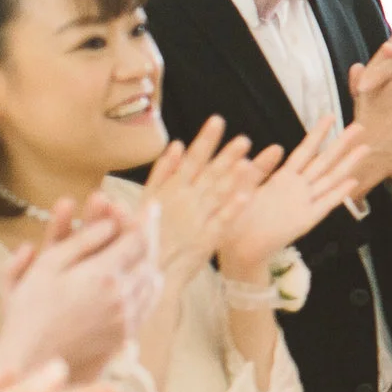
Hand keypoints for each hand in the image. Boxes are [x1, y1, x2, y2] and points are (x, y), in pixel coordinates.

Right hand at [0, 201, 160, 381]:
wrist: (32, 362)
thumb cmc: (30, 311)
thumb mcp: (46, 268)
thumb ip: (80, 242)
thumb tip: (110, 224)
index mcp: (102, 276)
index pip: (137, 240)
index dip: (145, 220)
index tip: (150, 205)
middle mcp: (122, 297)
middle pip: (150, 258)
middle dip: (150, 236)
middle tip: (151, 219)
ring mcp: (128, 317)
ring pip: (153, 281)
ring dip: (151, 260)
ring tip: (147, 246)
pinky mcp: (126, 334)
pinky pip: (148, 303)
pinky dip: (149, 285)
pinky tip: (143, 277)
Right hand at [140, 116, 260, 282]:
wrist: (145, 270)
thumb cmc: (141, 233)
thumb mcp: (147, 198)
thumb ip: (162, 171)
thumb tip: (177, 144)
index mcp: (170, 189)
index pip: (191, 160)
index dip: (206, 140)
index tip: (218, 121)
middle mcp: (186, 202)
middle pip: (210, 174)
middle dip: (227, 155)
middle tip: (245, 139)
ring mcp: (197, 220)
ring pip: (219, 194)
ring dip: (234, 177)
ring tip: (250, 161)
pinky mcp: (206, 240)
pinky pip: (222, 223)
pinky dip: (233, 209)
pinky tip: (246, 196)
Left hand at [219, 120, 371, 279]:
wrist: (238, 247)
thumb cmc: (237, 217)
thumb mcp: (241, 187)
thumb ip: (253, 171)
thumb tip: (261, 151)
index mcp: (283, 178)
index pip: (304, 151)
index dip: (318, 134)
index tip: (330, 117)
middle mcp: (298, 188)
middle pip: (324, 161)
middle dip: (341, 144)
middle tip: (359, 127)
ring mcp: (304, 203)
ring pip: (330, 179)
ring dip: (348, 164)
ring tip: (364, 148)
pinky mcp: (306, 220)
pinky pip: (325, 204)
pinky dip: (338, 194)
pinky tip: (352, 182)